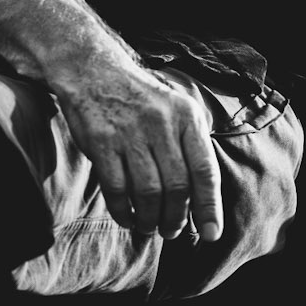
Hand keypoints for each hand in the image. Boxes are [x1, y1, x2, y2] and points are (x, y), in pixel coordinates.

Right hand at [56, 55, 222, 241]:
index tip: (211, 234)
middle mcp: (161, 123)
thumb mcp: (176, 110)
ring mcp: (129, 131)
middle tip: (171, 231)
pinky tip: (127, 218)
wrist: (94, 71)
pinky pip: (116, 187)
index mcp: (186, 116)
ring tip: (149, 227)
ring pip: (147, 191)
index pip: (205, 170)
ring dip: (150, 218)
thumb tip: (203, 201)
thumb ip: (191, 147)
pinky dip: (123, 211)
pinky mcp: (101, 141)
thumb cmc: (141, 100)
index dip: (209, 207)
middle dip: (175, 218)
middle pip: (176, 186)